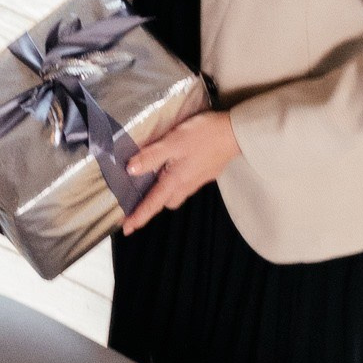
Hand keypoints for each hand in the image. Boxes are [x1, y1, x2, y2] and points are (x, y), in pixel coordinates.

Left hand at [119, 107, 239, 230]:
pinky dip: (174, 180)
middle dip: (152, 204)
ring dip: (164, 192)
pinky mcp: (205, 172)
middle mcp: (187, 185)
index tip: (126, 229)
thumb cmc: (203, 136)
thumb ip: (151, 156)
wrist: (235, 133)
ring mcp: (198, 179)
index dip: (138, 216)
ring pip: (176, 193)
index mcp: (176, 180)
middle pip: (166, 201)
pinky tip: (172, 167)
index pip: (153, 203)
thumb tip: (130, 170)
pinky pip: (186, 183)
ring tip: (151, 182)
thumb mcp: (173, 143)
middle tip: (137, 200)